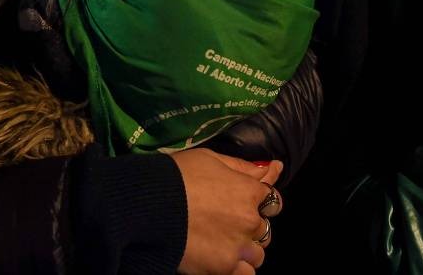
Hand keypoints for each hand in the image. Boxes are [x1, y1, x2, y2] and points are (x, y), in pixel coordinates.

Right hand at [172, 149, 283, 274]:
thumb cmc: (178, 175)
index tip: (245, 203)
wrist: (149, 204)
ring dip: (245, 250)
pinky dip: (237, 269)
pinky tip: (223, 261)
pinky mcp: (223, 267)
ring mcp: (238, 246)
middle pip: (264, 229)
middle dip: (249, 227)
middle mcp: (250, 220)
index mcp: (249, 191)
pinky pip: (245, 274)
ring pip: (257, 255)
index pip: (272, 199)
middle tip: (226, 224)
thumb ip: (242, 167)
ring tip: (224, 245)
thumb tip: (273, 168)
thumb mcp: (210, 159)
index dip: (260, 202)